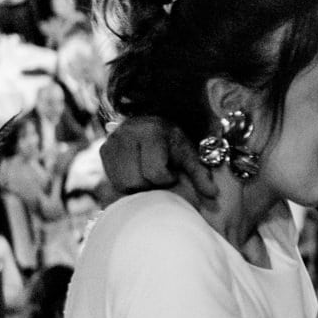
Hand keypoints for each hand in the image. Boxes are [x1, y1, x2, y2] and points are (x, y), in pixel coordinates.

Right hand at [98, 116, 217, 204]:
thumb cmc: (173, 143)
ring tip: (146, 172)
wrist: (151, 122)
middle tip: (158, 173)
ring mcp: (112, 140)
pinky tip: (136, 171)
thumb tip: (213, 195)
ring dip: (137, 184)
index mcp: (152, 132)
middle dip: (150, 183)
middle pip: (136, 181)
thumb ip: (200, 174)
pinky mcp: (103, 149)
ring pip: (123, 183)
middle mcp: (128, 133)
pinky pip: (113, 180)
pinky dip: (126, 182)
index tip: (171, 171)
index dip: (166, 178)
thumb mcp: (188, 155)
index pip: (155, 173)